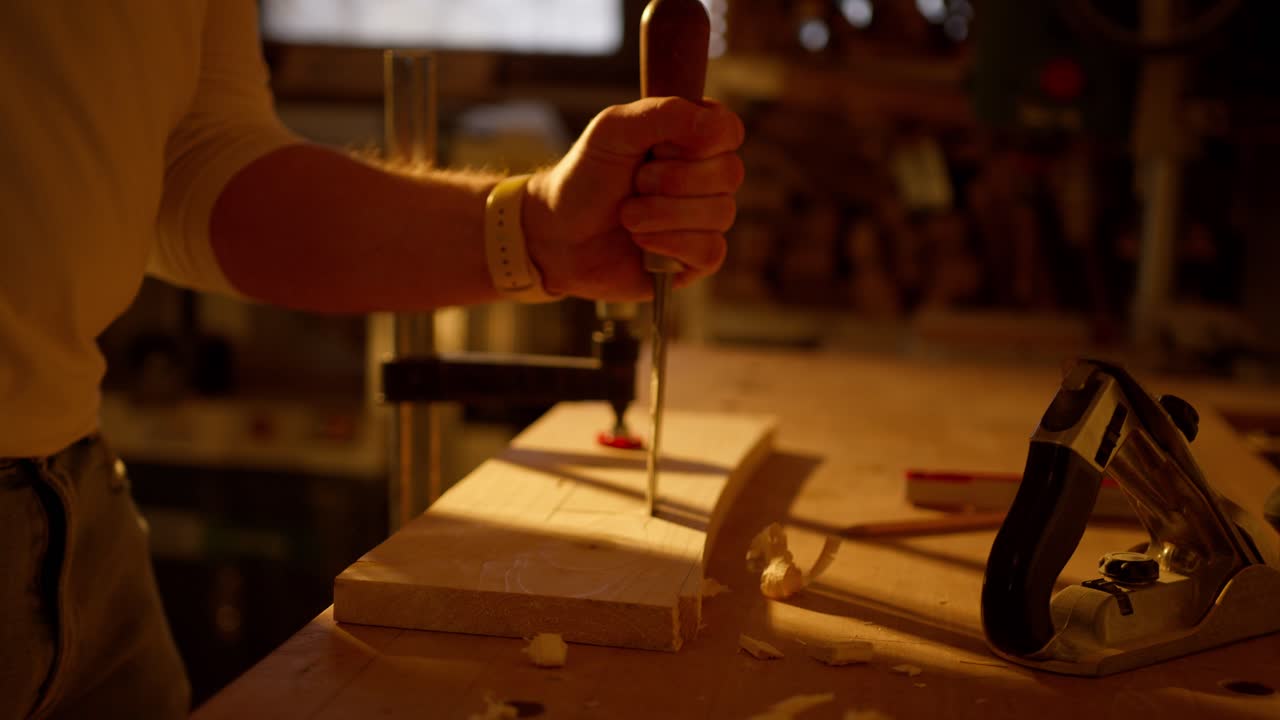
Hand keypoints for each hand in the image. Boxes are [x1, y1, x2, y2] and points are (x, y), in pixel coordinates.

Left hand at [522, 97, 745, 300]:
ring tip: (628, 216)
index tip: (656, 146)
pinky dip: (669, 244)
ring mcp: (705, 221)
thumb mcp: (614, 129)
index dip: (696, 140)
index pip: (728, 131)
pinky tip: (641, 242)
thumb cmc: (586, 177)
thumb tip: (713, 124)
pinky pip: (710, 251)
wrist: (557, 233)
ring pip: (719, 214)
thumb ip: (662, 113)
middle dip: (670, 179)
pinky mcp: (696, 260)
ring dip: (661, 213)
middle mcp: (707, 179)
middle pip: (729, 173)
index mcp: (694, 139)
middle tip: (634, 183)